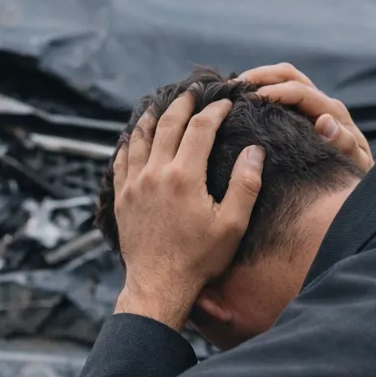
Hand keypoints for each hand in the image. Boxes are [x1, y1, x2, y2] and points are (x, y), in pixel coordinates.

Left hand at [111, 94, 261, 328]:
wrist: (158, 284)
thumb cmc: (199, 258)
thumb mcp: (232, 224)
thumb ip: (245, 184)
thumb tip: (254, 150)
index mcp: (185, 176)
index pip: (200, 128)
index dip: (214, 111)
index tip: (225, 102)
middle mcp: (155, 173)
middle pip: (167, 124)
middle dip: (182, 104)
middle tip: (192, 92)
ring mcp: (134, 185)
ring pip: (139, 138)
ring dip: (150, 118)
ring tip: (159, 106)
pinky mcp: (122, 199)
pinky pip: (121, 161)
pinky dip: (128, 144)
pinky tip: (131, 139)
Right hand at [236, 63, 374, 170]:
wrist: (354, 183)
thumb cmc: (352, 175)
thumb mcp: (353, 163)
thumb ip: (344, 143)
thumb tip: (324, 121)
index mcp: (332, 112)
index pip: (300, 91)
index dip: (275, 91)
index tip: (250, 99)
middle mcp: (321, 103)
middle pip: (289, 75)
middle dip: (261, 75)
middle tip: (234, 86)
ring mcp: (311, 106)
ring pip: (283, 79)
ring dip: (258, 79)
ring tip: (233, 90)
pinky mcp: (302, 113)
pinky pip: (280, 93)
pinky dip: (260, 89)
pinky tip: (241, 101)